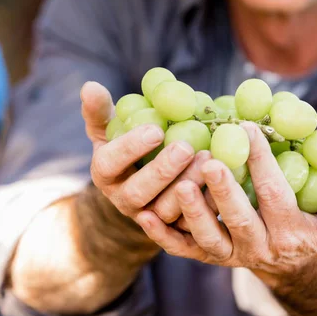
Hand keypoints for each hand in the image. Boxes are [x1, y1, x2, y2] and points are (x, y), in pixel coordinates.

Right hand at [81, 81, 209, 229]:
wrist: (144, 180)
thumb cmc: (127, 145)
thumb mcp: (110, 127)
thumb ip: (100, 110)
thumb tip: (89, 86)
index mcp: (105, 174)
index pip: (110, 163)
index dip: (130, 148)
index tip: (156, 129)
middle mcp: (123, 200)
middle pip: (138, 193)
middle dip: (162, 171)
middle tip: (186, 147)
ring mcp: (149, 217)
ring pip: (166, 211)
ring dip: (188, 187)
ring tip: (210, 160)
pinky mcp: (175, 229)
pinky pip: (191, 223)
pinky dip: (209, 204)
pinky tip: (226, 181)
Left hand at [138, 121, 316, 286]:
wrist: (284, 263)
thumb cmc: (303, 228)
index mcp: (287, 233)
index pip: (274, 195)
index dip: (261, 163)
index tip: (246, 129)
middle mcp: (255, 247)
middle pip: (238, 219)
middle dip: (225, 191)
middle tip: (210, 162)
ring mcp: (226, 254)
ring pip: (206, 237)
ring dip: (192, 212)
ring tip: (180, 185)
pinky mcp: (202, 256)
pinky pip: (180, 249)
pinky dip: (161, 235)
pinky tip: (143, 215)